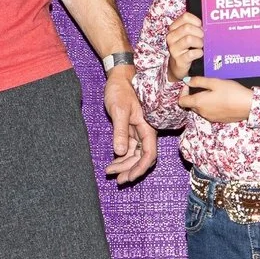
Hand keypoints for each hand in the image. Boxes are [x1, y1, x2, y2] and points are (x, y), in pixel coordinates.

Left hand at [103, 66, 154, 182]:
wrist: (119, 78)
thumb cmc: (121, 91)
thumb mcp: (119, 111)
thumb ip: (120, 131)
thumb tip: (119, 152)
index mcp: (147, 128)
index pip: (148, 154)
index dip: (140, 168)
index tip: (129, 177)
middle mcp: (145, 132)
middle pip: (142, 157)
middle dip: (131, 169)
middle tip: (118, 180)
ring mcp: (138, 132)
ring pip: (134, 154)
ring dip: (125, 165)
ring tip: (111, 172)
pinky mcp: (130, 130)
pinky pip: (128, 148)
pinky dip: (121, 157)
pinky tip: (113, 163)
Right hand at [166, 13, 203, 80]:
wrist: (179, 64)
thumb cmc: (187, 47)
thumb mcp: (188, 34)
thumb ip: (195, 27)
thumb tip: (208, 23)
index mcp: (173, 28)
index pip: (185, 17)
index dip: (196, 21)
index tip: (200, 26)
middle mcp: (171, 37)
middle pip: (187, 28)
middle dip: (199, 32)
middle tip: (202, 37)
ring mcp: (174, 49)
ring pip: (189, 39)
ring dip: (199, 42)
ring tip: (200, 45)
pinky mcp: (179, 60)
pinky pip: (192, 53)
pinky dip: (199, 53)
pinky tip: (199, 53)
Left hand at [179, 77, 255, 124]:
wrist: (248, 105)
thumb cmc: (231, 92)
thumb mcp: (215, 82)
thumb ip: (199, 81)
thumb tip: (187, 81)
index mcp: (199, 103)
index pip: (181, 101)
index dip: (183, 92)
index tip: (190, 85)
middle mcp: (202, 113)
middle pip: (191, 105)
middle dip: (193, 96)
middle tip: (203, 87)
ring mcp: (210, 118)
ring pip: (200, 109)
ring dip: (202, 101)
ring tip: (214, 93)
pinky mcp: (218, 120)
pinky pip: (209, 113)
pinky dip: (210, 107)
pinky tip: (221, 100)